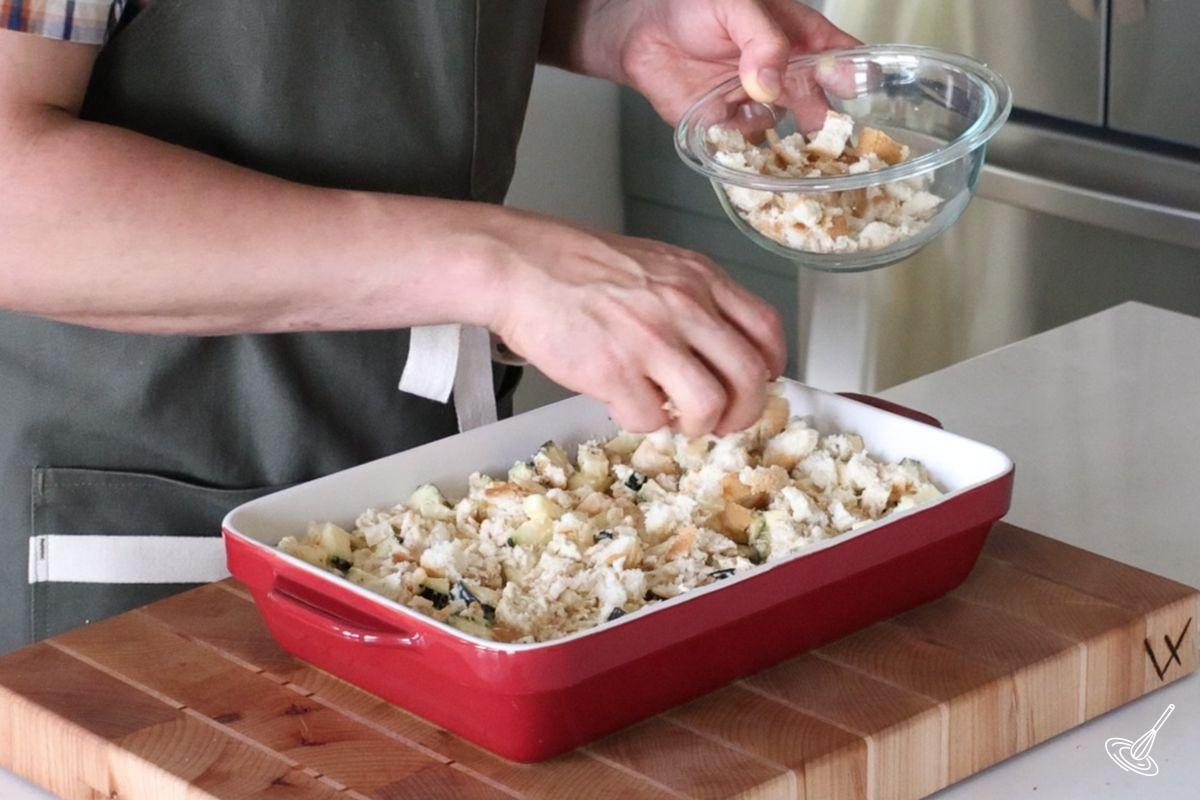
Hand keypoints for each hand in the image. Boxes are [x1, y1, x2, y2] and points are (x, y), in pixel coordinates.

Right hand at [482, 210, 785, 435]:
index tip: (759, 384)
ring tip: (675, 420)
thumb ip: (691, 300)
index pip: (766, 330)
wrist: (519, 265)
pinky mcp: (613, 371)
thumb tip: (718, 349)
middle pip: (750, 377)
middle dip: (744, 412)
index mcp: (699, 278)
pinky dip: (640, 422)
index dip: (771, 368)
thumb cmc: (576, 266)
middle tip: (724, 421)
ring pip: (709, 406)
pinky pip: (648, 419)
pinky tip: (624, 403)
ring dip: (697, 426)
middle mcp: (684, 306)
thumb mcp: (654, 265)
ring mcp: (650, 340)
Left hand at [552, 0, 858, 123]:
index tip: (860, 92)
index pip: (844, 58)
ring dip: (791, 147)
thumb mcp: (736, 5)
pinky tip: (738, 139)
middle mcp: (786, 77)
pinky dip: (745, 151)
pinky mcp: (727, 126)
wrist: (642, 32)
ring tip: (790, 154)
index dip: (859, 76)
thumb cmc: (694, 5)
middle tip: (833, 140)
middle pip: (824, 107)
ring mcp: (759, 105)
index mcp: (800, 39)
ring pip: (789, 136)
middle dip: (831, 127)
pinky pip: (746, 147)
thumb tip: (771, 83)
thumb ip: (760, 40)